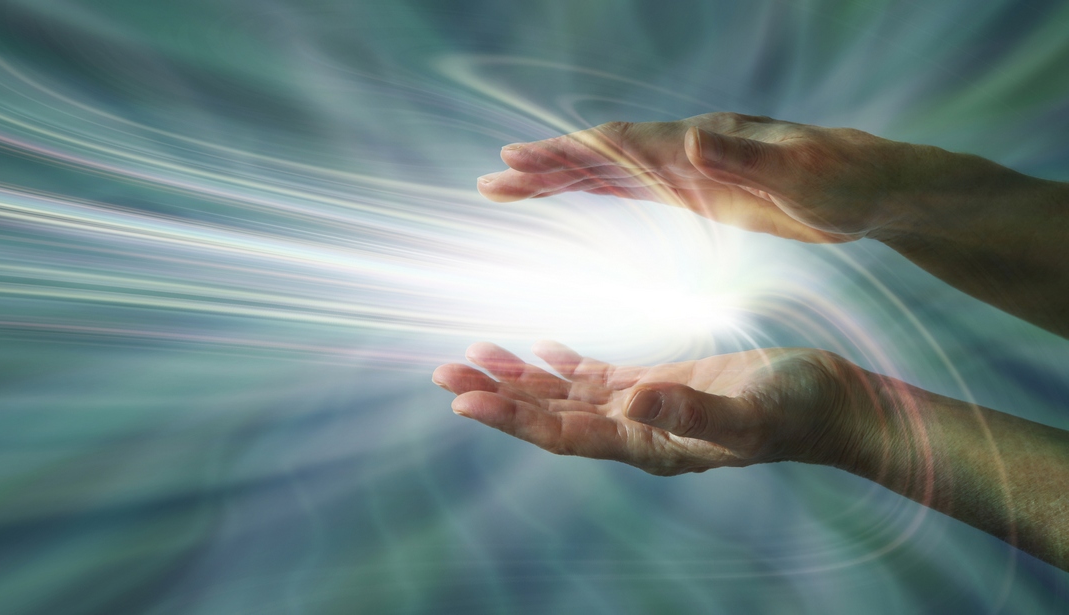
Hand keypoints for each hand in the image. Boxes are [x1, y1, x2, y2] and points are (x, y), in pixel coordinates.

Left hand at [432, 341, 874, 474]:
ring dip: (519, 377)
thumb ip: (690, 412)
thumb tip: (633, 402)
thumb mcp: (746, 412)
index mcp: (646, 443)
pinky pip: (599, 377)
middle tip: (441, 370)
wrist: (830, 406)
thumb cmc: (795, 411)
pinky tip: (541, 348)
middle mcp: (635, 431)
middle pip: (550, 415)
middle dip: (495, 394)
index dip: (511, 418)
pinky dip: (565, 363)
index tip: (461, 400)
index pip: (563, 433)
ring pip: (567, 395)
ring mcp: (645, 410)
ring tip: (471, 354)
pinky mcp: (661, 386)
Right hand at [477, 113, 925, 242]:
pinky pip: (633, 186)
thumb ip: (746, 160)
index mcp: (706, 143)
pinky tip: (569, 192)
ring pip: (611, 170)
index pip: (624, 147)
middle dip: (547, 166)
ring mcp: (691, 165)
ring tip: (509, 186)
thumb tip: (689, 137)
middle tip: (493, 179)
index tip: (521, 159)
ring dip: (560, 177)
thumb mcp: (804, 177)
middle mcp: (690, 147)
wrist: (879, 187)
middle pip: (604, 154)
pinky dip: (594, 187)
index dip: (570, 154)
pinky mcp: (699, 188)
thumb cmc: (849, 183)